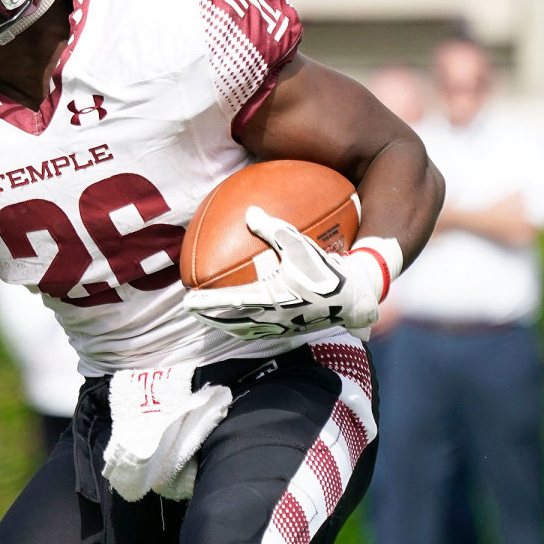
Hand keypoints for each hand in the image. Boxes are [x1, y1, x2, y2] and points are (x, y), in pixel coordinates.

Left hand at [183, 206, 399, 340]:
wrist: (356, 296)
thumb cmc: (327, 268)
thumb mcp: (299, 244)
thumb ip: (273, 228)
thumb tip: (250, 212)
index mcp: (269, 298)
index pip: (228, 302)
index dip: (206, 303)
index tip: (187, 301)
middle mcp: (272, 317)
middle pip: (231, 323)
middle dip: (210, 318)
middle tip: (193, 312)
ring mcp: (283, 326)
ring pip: (246, 331)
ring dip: (227, 326)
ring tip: (214, 319)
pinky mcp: (294, 330)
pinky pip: (263, 332)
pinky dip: (248, 328)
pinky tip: (249, 319)